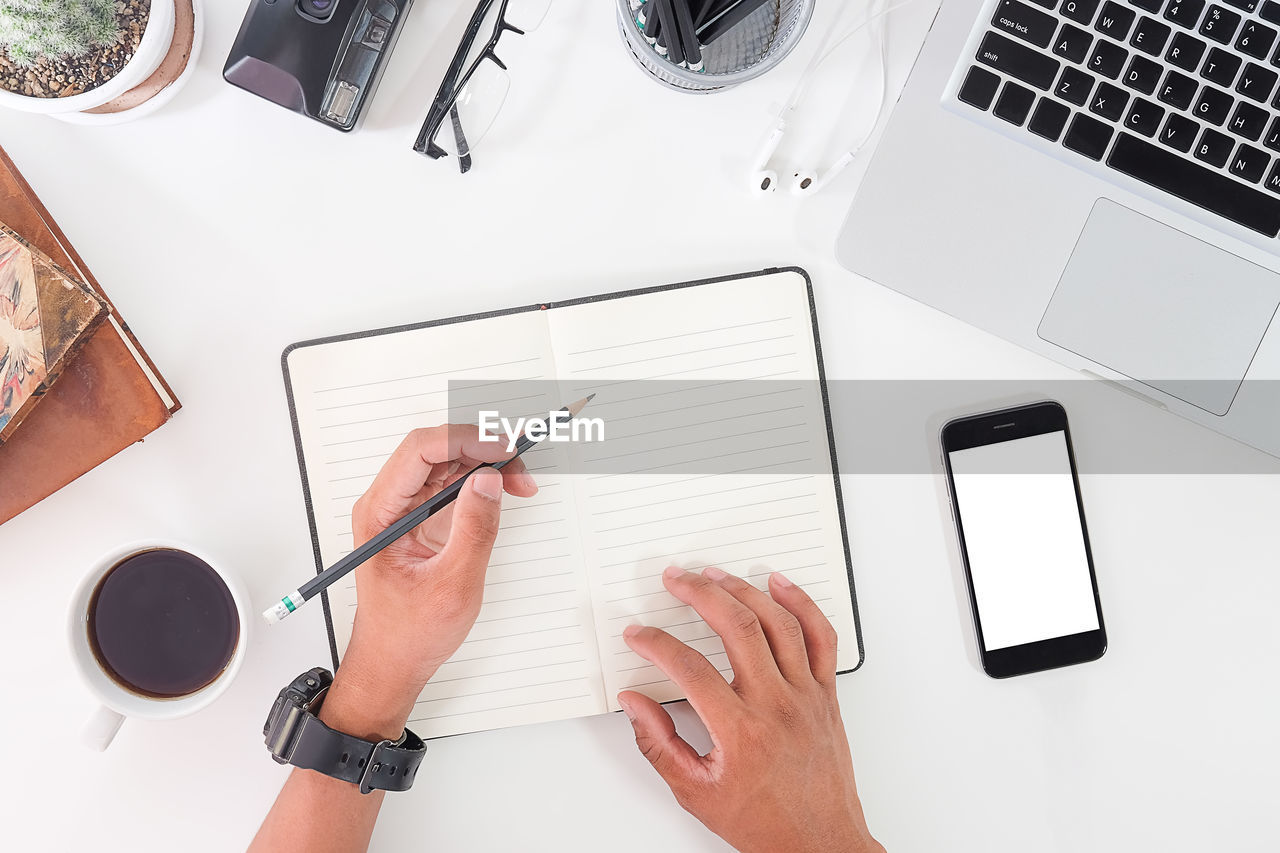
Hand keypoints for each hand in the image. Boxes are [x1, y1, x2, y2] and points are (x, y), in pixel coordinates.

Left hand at [321, 425, 536, 738]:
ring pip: (447, 464)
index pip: (420, 450)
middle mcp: (389, 504)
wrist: (393, 662)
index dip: (466, 441)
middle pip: (436, 450)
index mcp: (381, 513)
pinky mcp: (421, 520)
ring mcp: (405, 510)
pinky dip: (482, 483)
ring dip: (486, 465)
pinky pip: (452, 485)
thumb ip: (474, 529)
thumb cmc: (408, 632)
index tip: (503, 450)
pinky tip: (507, 489)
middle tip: (520, 467)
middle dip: (482, 450)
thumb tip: (490, 482)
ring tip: (521, 481)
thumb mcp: (452, 584)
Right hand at [618, 567, 882, 852]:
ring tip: (716, 574)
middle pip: (736, 627)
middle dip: (700, 593)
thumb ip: (658, 744)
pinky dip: (801, 604)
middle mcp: (776, 705)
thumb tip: (635, 703)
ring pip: (778, 623)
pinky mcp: (826, 693)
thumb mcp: (695, 792)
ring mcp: (806, 695)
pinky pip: (820, 637)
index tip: (639, 636)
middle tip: (676, 579)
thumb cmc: (763, 822)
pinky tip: (779, 585)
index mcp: (740, 732)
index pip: (690, 668)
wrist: (819, 842)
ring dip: (743, 590)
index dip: (657, 644)